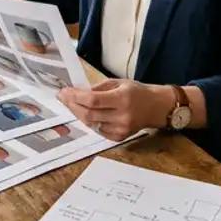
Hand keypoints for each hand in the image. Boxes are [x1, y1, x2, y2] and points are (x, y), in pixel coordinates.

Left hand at [57, 79, 173, 141]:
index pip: (92, 100)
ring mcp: (121, 129)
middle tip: (62, 98)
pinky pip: (98, 130)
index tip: (64, 92)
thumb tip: (79, 93)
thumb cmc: (138, 92)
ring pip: (91, 123)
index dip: (75, 96)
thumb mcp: (119, 82)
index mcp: (122, 99)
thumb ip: (98, 88)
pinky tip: (85, 113)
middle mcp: (121, 116)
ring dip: (78, 114)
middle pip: (89, 114)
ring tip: (71, 104)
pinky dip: (89, 122)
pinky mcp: (119, 137)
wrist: (157, 107)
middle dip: (72, 105)